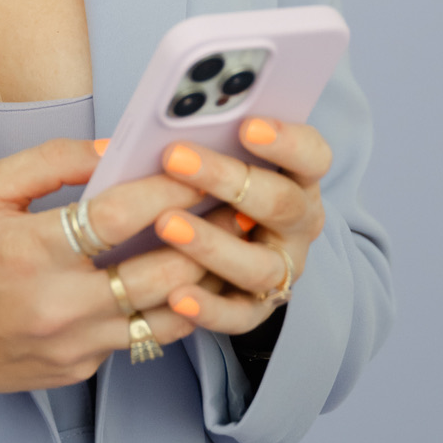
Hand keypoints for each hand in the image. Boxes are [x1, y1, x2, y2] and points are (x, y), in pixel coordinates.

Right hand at [0, 140, 217, 396]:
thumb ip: (49, 163)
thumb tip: (111, 150)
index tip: (198, 168)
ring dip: (203, 280)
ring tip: (230, 247)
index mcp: (30, 252)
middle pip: (159, 274)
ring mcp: (71, 346)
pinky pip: (138, 339)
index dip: (167, 188)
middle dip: (207, 236)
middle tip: (240, 208)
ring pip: (165, 318)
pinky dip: (166, 310)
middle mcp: (57, 305)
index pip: (119, 217)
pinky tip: (185, 282)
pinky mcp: (77, 370)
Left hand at [151, 118, 332, 334]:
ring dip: (213, 244)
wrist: (227, 252)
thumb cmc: (214, 188)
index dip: (286, 141)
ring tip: (167, 224)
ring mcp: (283, 268)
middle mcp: (299, 224)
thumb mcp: (213, 159)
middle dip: (227, 179)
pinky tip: (177, 296)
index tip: (246, 125)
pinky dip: (210, 309)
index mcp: (298, 177)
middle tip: (176, 158)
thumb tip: (130, 134)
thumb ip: (193, 142)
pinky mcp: (259, 309)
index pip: (312, 155)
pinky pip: (240, 316)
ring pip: (261, 265)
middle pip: (281, 203)